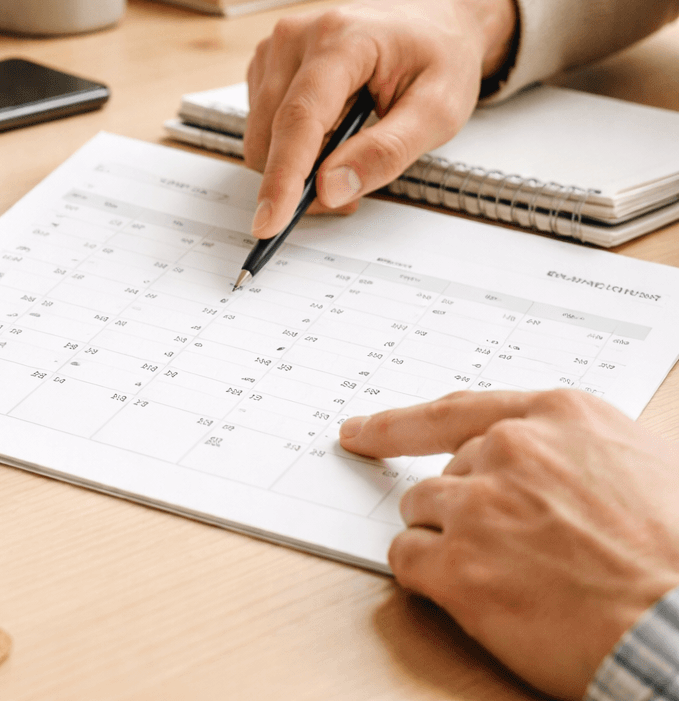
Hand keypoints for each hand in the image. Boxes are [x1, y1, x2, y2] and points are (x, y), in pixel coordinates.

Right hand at [244, 0, 517, 238]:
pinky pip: (263, 126)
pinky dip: (293, 146)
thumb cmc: (439, 56)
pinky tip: (330, 131)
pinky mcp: (265, 65)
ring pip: (263, 135)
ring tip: (349, 149)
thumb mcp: (439, 110)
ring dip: (298, 162)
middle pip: (272, 133)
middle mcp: (295, 37)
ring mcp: (274, 49)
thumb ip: (386, 152)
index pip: (300, 117)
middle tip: (351, 190)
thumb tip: (330, 189)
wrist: (430, 18)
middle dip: (301, 178)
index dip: (283, 176)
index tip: (270, 222)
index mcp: (341, 39)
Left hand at [341, 390, 678, 698]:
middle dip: (468, 510)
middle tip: (515, 550)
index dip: (399, 425)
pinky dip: (426, 577)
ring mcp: (477, 507)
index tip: (360, 431)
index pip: (455, 411)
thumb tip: (545, 462)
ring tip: (507, 575)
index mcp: (557, 417)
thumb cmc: (678, 556)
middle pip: (446, 474)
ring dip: (447, 541)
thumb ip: (577, 451)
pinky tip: (472, 595)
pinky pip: (406, 558)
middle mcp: (508, 451)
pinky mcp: (456, 566)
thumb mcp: (644, 466)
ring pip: (420, 512)